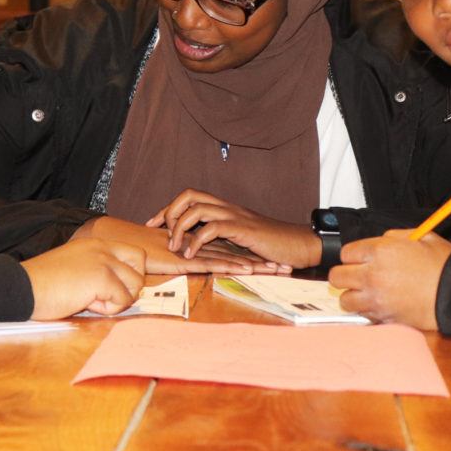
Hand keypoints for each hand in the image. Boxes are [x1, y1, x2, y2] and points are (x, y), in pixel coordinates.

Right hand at [21, 238, 145, 319]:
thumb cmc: (42, 284)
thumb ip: (96, 270)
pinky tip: (86, 304)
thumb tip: (118, 289)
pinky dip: (108, 309)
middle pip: (141, 262)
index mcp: (95, 243)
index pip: (132, 252)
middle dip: (131, 283)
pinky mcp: (101, 278)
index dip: (130, 272)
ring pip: (135, 284)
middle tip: (109, 296)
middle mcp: (102, 247)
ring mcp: (103, 261)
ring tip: (93, 301)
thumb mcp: (74, 266)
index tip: (115, 287)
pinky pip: (122, 299)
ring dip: (119, 299)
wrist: (21, 288)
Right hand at [75, 215, 283, 274]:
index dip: (253, 257)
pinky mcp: (188, 259)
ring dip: (257, 264)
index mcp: (200, 249)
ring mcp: (196, 253)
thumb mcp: (165, 262)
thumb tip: (185, 275)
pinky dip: (233, 266)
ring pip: (233, 258)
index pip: (231, 252)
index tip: (274, 263)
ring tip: (280, 269)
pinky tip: (250, 270)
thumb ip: (176, 265)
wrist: (120, 243)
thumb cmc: (138, 254)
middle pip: (239, 254)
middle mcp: (202, 249)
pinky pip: (214, 263)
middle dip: (264, 260)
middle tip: (289, 265)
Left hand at [147, 189, 313, 270]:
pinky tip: (191, 255)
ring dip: (180, 228)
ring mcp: (235, 216)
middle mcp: (227, 207)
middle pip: (189, 195)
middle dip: (170, 211)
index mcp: (224, 208)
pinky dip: (196, 240)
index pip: (190, 197)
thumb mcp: (239, 239)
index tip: (152, 224)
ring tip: (175, 247)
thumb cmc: (270, 246)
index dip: (168, 208)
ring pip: (197, 209)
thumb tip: (194, 243)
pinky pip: (212, 228)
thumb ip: (219, 237)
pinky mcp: (243, 229)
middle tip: (162, 233)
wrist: (298, 245)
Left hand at [328, 229, 450, 328]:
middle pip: (337, 276)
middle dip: (346, 275)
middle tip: (358, 277)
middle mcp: (372, 275)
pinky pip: (362, 315)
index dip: (354, 256)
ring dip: (353, 296)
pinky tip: (379, 306)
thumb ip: (394, 237)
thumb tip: (381, 242)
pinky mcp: (384, 317)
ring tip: (367, 294)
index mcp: (380, 251)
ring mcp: (376, 299)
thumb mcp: (421, 237)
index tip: (361, 259)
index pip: (346, 253)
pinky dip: (367, 312)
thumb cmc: (443, 265)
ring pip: (344, 300)